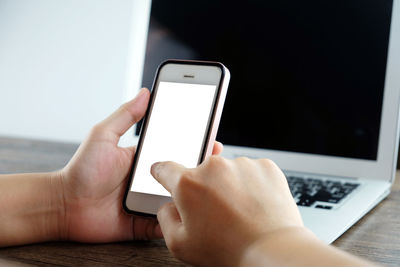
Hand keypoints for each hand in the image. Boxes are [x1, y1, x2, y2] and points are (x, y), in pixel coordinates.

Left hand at [56, 88, 222, 241]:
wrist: (64, 205)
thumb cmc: (82, 170)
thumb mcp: (104, 136)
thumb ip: (125, 115)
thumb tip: (145, 92)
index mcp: (145, 159)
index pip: (175, 150)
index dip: (194, 145)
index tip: (211, 138)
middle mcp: (150, 180)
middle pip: (181, 175)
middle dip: (201, 169)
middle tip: (216, 162)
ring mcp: (149, 202)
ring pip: (179, 200)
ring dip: (193, 196)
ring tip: (209, 188)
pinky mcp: (144, 223)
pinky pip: (167, 225)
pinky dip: (178, 222)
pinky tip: (191, 215)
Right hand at [151, 156, 302, 265]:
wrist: (272, 250)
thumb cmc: (229, 249)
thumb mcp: (180, 244)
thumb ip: (165, 218)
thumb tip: (168, 206)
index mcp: (188, 184)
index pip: (165, 169)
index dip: (162, 173)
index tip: (163, 173)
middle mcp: (213, 167)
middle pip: (201, 173)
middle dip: (204, 189)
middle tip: (216, 213)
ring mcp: (241, 164)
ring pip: (228, 171)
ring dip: (229, 186)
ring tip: (239, 211)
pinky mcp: (264, 166)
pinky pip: (251, 172)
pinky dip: (251, 184)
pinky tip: (254, 204)